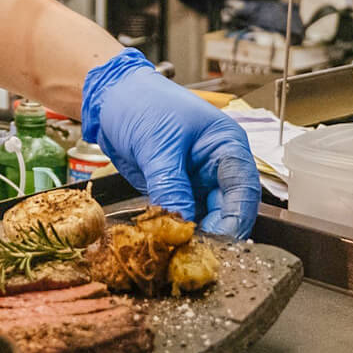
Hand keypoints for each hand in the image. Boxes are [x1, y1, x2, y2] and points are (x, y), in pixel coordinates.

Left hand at [81, 48, 260, 237]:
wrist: (108, 98)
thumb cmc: (140, 103)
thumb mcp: (157, 143)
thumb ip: (170, 183)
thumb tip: (180, 222)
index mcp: (226, 146)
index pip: (243, 189)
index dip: (235, 219)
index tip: (219, 243)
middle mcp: (217, 166)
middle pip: (228, 210)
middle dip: (213, 233)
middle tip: (193, 254)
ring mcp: (196, 180)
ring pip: (205, 218)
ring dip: (192, 236)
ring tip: (177, 253)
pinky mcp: (175, 191)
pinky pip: (181, 217)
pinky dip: (174, 231)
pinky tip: (165, 243)